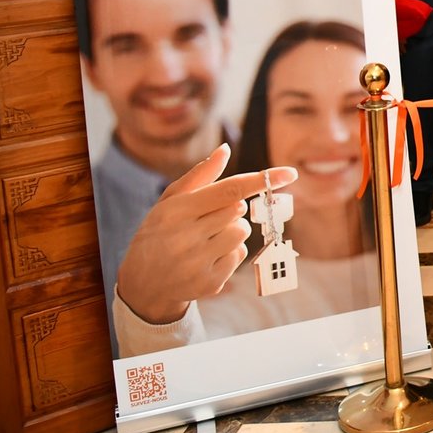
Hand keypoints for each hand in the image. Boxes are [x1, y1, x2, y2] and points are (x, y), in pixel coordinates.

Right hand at [115, 144, 297, 324]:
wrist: (143, 283)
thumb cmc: (160, 232)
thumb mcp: (170, 201)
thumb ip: (200, 176)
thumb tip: (225, 149)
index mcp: (176, 211)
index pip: (229, 190)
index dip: (261, 180)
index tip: (289, 173)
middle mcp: (186, 237)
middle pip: (238, 210)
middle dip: (230, 210)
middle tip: (206, 220)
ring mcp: (197, 263)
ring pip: (242, 233)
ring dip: (232, 231)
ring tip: (206, 239)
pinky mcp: (209, 283)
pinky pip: (239, 256)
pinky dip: (229, 253)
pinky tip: (206, 257)